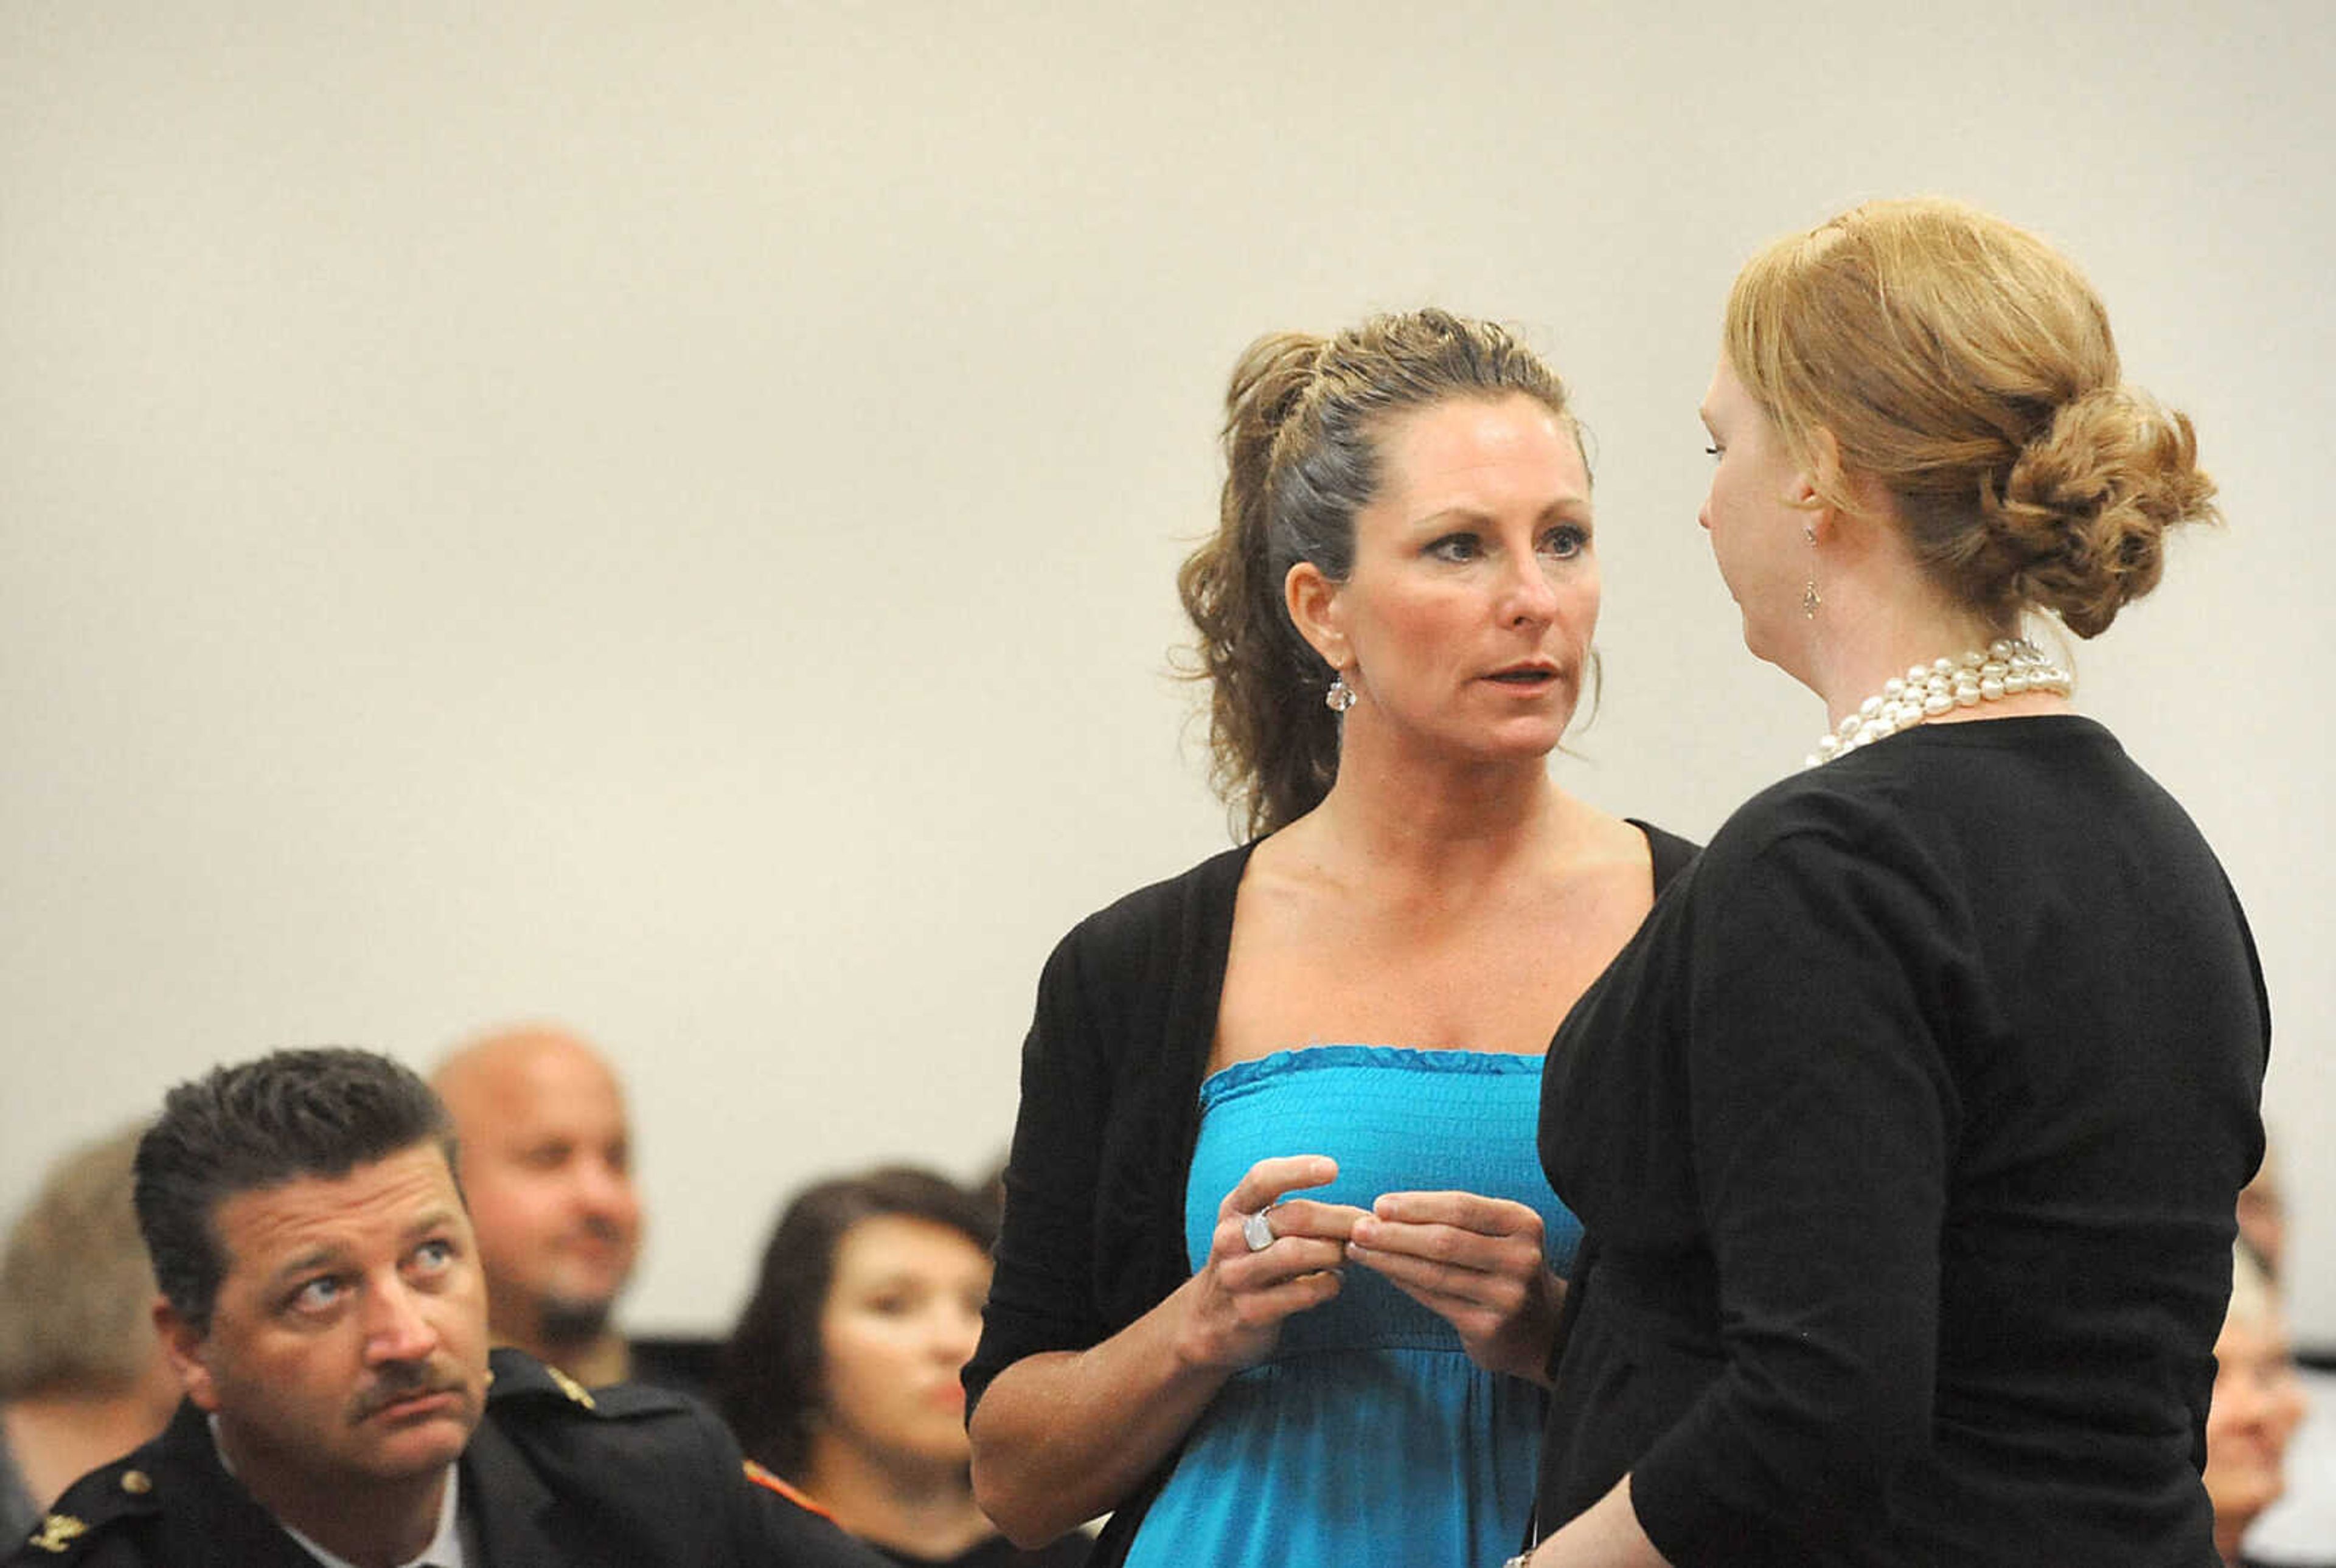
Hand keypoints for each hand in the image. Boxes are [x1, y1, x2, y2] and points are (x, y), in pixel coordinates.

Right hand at [1177, 1155, 1368, 1373]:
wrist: (1207, 1323)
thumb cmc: (1246, 1264)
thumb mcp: (1252, 1230)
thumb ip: (1289, 1214)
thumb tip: (1354, 1212)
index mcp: (1234, 1210)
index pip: (1262, 1178)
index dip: (1298, 1170)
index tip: (1333, 1168)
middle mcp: (1230, 1239)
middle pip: (1292, 1216)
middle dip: (1339, 1218)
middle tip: (1369, 1224)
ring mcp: (1237, 1276)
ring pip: (1296, 1253)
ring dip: (1334, 1251)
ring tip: (1350, 1254)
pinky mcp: (1250, 1311)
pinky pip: (1301, 1293)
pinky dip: (1328, 1285)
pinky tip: (1334, 1282)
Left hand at [1344, 1190, 1563, 1383]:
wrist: (1543, 1329)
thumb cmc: (1505, 1266)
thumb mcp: (1499, 1233)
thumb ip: (1456, 1219)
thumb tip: (1385, 1209)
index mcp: (1522, 1223)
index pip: (1461, 1207)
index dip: (1416, 1205)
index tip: (1379, 1204)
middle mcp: (1520, 1259)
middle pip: (1444, 1240)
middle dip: (1395, 1233)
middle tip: (1357, 1227)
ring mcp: (1506, 1296)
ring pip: (1434, 1272)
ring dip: (1389, 1259)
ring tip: (1358, 1248)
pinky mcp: (1488, 1327)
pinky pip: (1433, 1299)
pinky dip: (1402, 1282)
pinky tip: (1381, 1271)